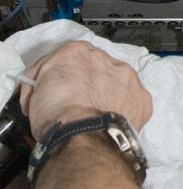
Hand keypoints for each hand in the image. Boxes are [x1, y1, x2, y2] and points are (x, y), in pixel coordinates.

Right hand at [19, 42, 152, 139]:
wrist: (82, 136)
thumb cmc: (56, 115)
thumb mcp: (34, 92)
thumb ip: (44, 81)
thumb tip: (46, 87)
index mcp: (75, 52)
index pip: (67, 60)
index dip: (61, 79)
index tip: (59, 92)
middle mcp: (104, 58)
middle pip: (94, 70)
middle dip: (87, 85)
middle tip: (77, 105)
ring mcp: (126, 77)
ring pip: (116, 83)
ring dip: (108, 95)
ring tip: (95, 115)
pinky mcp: (141, 98)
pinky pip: (132, 102)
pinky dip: (123, 110)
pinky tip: (111, 121)